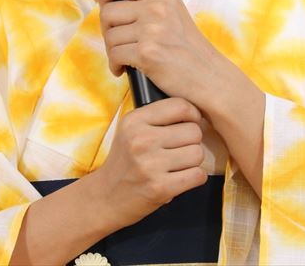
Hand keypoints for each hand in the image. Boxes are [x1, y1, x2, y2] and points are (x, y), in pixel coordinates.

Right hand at [86, 97, 207, 229]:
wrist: (107, 197)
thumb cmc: (126, 161)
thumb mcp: (132, 130)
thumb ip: (158, 118)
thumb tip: (196, 113)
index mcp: (134, 121)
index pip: (180, 106)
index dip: (192, 114)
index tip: (190, 123)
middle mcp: (141, 140)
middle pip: (193, 131)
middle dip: (192, 141)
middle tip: (180, 149)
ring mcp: (150, 165)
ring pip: (198, 153)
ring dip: (193, 161)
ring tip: (177, 165)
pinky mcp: (160, 187)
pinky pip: (198, 175)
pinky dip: (195, 177)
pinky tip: (181, 178)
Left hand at [96, 0, 222, 103]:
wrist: (209, 77)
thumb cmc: (189, 50)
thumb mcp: (173, 14)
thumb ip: (147, 4)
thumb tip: (111, 3)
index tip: (106, 5)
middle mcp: (157, 8)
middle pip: (108, 12)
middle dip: (108, 30)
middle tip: (118, 42)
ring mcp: (152, 30)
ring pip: (109, 36)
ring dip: (113, 51)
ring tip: (126, 58)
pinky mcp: (147, 53)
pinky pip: (114, 55)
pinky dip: (116, 66)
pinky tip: (125, 69)